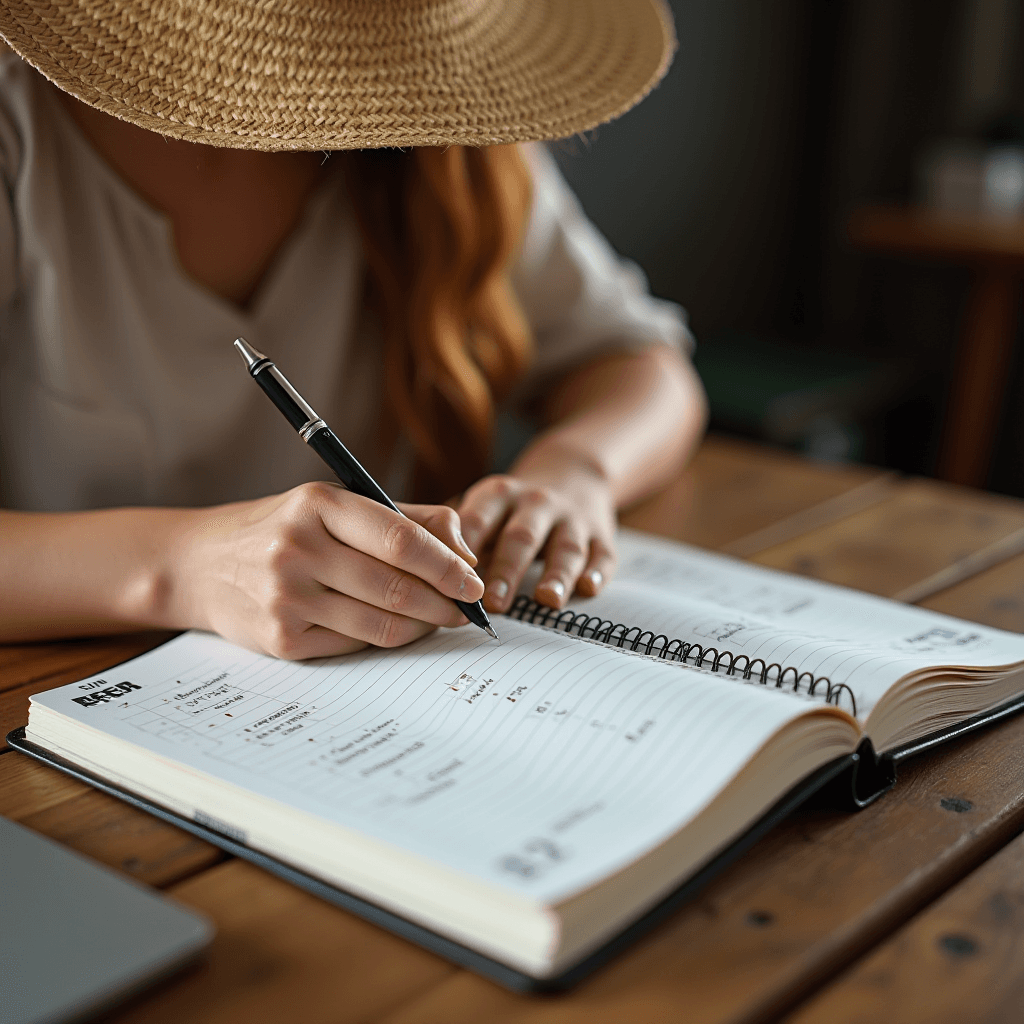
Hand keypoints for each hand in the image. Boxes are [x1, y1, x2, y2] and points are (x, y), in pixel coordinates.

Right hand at [168, 481, 483, 658]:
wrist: (198, 565)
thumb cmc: (282, 530)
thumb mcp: (332, 504)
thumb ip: (404, 518)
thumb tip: (465, 551)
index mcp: (317, 504)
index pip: (399, 538)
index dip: (446, 564)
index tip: (475, 580)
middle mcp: (298, 548)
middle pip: (396, 586)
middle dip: (444, 602)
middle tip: (467, 608)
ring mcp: (286, 597)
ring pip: (381, 623)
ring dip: (423, 626)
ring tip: (441, 620)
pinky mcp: (281, 639)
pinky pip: (355, 644)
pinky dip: (386, 639)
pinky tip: (398, 629)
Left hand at [457, 467, 615, 613]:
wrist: (574, 474)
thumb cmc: (512, 508)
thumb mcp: (484, 506)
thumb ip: (457, 535)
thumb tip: (416, 577)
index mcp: (498, 495)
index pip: (477, 519)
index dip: (464, 548)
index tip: (450, 576)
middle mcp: (536, 503)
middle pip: (520, 537)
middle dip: (507, 569)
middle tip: (493, 602)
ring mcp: (572, 520)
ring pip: (564, 547)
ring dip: (555, 574)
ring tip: (546, 600)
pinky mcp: (601, 536)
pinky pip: (602, 555)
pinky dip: (597, 573)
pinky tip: (588, 589)